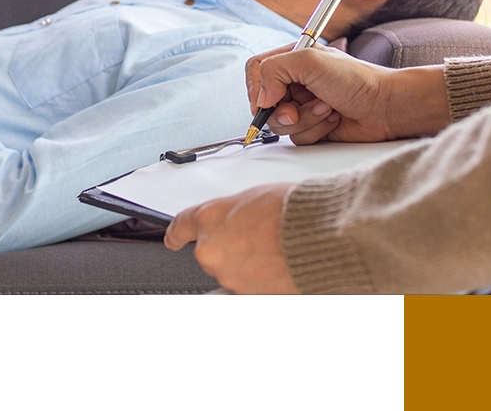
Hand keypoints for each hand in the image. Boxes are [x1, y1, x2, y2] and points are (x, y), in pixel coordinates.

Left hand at [164, 184, 298, 294]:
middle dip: (228, 245)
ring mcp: (228, 276)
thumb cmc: (292, 208)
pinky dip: (259, 276)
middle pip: (209, 251)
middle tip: (254, 235)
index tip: (173, 237)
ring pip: (230, 269)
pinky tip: (277, 262)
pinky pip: (247, 284)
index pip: (180, 227)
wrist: (317, 234)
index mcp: (209, 218)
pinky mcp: (247, 294)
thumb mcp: (255, 197)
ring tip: (273, 247)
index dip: (176, 233)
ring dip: (245, 261)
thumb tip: (237, 221)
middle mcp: (211, 250)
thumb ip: (235, 212)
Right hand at [245, 45, 450, 144]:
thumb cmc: (357, 79)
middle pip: (265, 102)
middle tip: (299, 109)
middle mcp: (296, 82)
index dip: (257, 89)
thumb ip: (274, 70)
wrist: (385, 107)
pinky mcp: (314, 126)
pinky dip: (315, 130)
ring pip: (280, 124)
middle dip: (284, 110)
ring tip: (327, 108)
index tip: (268, 100)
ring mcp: (304, 105)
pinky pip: (297, 138)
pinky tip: (334, 119)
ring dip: (305, 119)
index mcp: (293, 59)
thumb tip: (261, 97)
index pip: (257, 70)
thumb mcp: (310, 60)